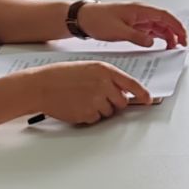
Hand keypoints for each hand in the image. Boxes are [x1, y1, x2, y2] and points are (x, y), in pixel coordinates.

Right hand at [29, 60, 152, 123]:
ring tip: (81, 99)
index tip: (148, 100)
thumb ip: (106, 77)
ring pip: (109, 112)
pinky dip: (88, 116)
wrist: (40, 86)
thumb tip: (120, 91)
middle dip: (114, 103)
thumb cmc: (61, 76)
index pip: (131, 84)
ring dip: (99, 109)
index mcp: (104, 70)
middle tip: (98, 98)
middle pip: (121, 102)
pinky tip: (76, 106)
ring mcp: (96, 100)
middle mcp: (103, 85)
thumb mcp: (87, 68)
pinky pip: (95, 119)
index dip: (142, 93)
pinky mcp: (87, 114)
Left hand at [79, 1, 187, 46]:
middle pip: (164, 21)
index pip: (165, 16)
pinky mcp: (133, 25)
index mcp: (140, 10)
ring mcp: (137, 18)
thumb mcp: (118, 31)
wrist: (83, 18)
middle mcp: (141, 12)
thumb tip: (151, 42)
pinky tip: (159, 45)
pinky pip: (149, 30)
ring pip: (158, 26)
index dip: (177, 26)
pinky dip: (157, 37)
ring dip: (167, 36)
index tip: (183, 37)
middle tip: (181, 45)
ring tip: (172, 48)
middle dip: (175, 32)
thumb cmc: (98, 19)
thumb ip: (137, 37)